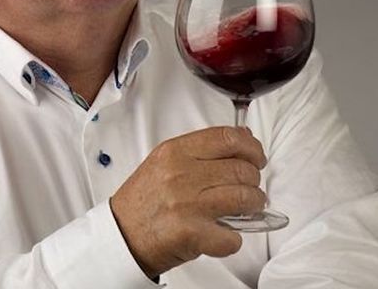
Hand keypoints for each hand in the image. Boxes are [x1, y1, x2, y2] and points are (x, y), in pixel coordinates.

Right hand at [110, 126, 267, 278]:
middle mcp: (181, 174)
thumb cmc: (144, 201)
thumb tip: (243, 137)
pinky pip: (232, 236)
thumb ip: (201, 150)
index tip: (256, 157)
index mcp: (175, 152)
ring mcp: (187, 204)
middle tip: (249, 188)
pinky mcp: (191, 233)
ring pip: (245, 198)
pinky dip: (233, 239)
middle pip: (241, 169)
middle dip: (254, 180)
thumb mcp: (164, 162)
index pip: (227, 138)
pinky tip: (223, 234)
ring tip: (246, 209)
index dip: (251, 147)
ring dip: (252, 206)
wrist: (121, 235)